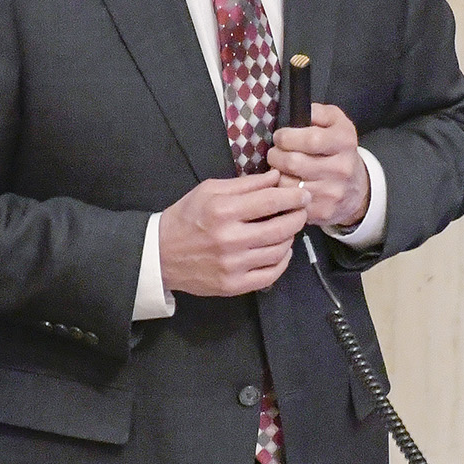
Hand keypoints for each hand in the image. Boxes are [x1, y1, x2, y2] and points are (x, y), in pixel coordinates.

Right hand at [159, 171, 309, 295]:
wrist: (161, 254)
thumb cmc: (186, 217)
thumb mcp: (209, 190)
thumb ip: (245, 184)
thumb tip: (276, 177)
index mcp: (222, 211)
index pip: (270, 201)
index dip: (293, 196)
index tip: (303, 194)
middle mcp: (229, 239)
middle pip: (281, 228)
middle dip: (298, 217)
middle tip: (301, 210)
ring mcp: (232, 266)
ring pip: (279, 251)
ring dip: (290, 238)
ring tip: (288, 228)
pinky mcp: (233, 285)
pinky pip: (271, 275)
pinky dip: (283, 261)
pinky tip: (281, 250)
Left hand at [269, 104, 369, 228]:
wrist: (356, 187)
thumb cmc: (339, 150)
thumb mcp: (336, 123)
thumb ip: (318, 112)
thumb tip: (300, 110)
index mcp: (344, 142)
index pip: (310, 139)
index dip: (287, 137)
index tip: (280, 137)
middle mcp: (342, 168)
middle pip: (294, 162)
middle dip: (276, 156)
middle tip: (275, 153)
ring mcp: (333, 192)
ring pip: (288, 184)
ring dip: (277, 175)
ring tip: (281, 170)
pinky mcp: (323, 211)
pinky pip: (291, 202)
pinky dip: (283, 193)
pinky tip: (287, 185)